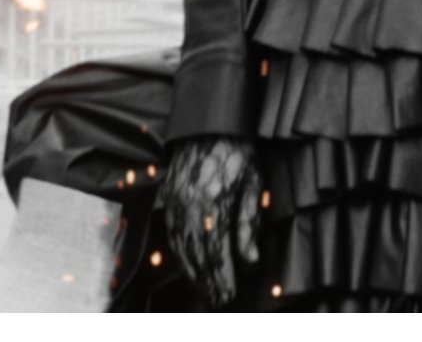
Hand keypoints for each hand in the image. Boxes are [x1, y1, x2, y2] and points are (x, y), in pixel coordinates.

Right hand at [158, 135, 261, 308]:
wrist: (208, 120)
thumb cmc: (237, 151)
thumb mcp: (253, 184)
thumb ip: (249, 224)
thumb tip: (250, 261)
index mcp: (213, 202)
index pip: (217, 251)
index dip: (223, 277)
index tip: (230, 296)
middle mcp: (189, 204)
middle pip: (196, 253)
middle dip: (208, 281)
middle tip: (219, 301)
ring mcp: (175, 199)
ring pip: (181, 246)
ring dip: (193, 271)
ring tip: (206, 289)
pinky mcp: (169, 195)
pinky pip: (172, 231)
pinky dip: (180, 252)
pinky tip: (189, 263)